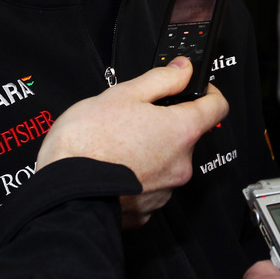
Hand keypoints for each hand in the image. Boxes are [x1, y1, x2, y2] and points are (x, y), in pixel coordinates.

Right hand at [38, 57, 228, 227]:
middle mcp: (181, 164)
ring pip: (165, 160)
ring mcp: (165, 190)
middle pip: (186, 135)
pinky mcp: (146, 209)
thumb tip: (183, 69)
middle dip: (165, 123)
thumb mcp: (123, 94)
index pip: (217, 106)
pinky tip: (113, 166)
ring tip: (116, 143)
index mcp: (181, 131)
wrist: (62, 193)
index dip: (207, 91)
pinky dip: (136, 175)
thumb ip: (161, 79)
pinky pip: (148, 185)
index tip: (192, 87)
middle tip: (133, 117)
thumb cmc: (87, 144)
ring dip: (150, 150)